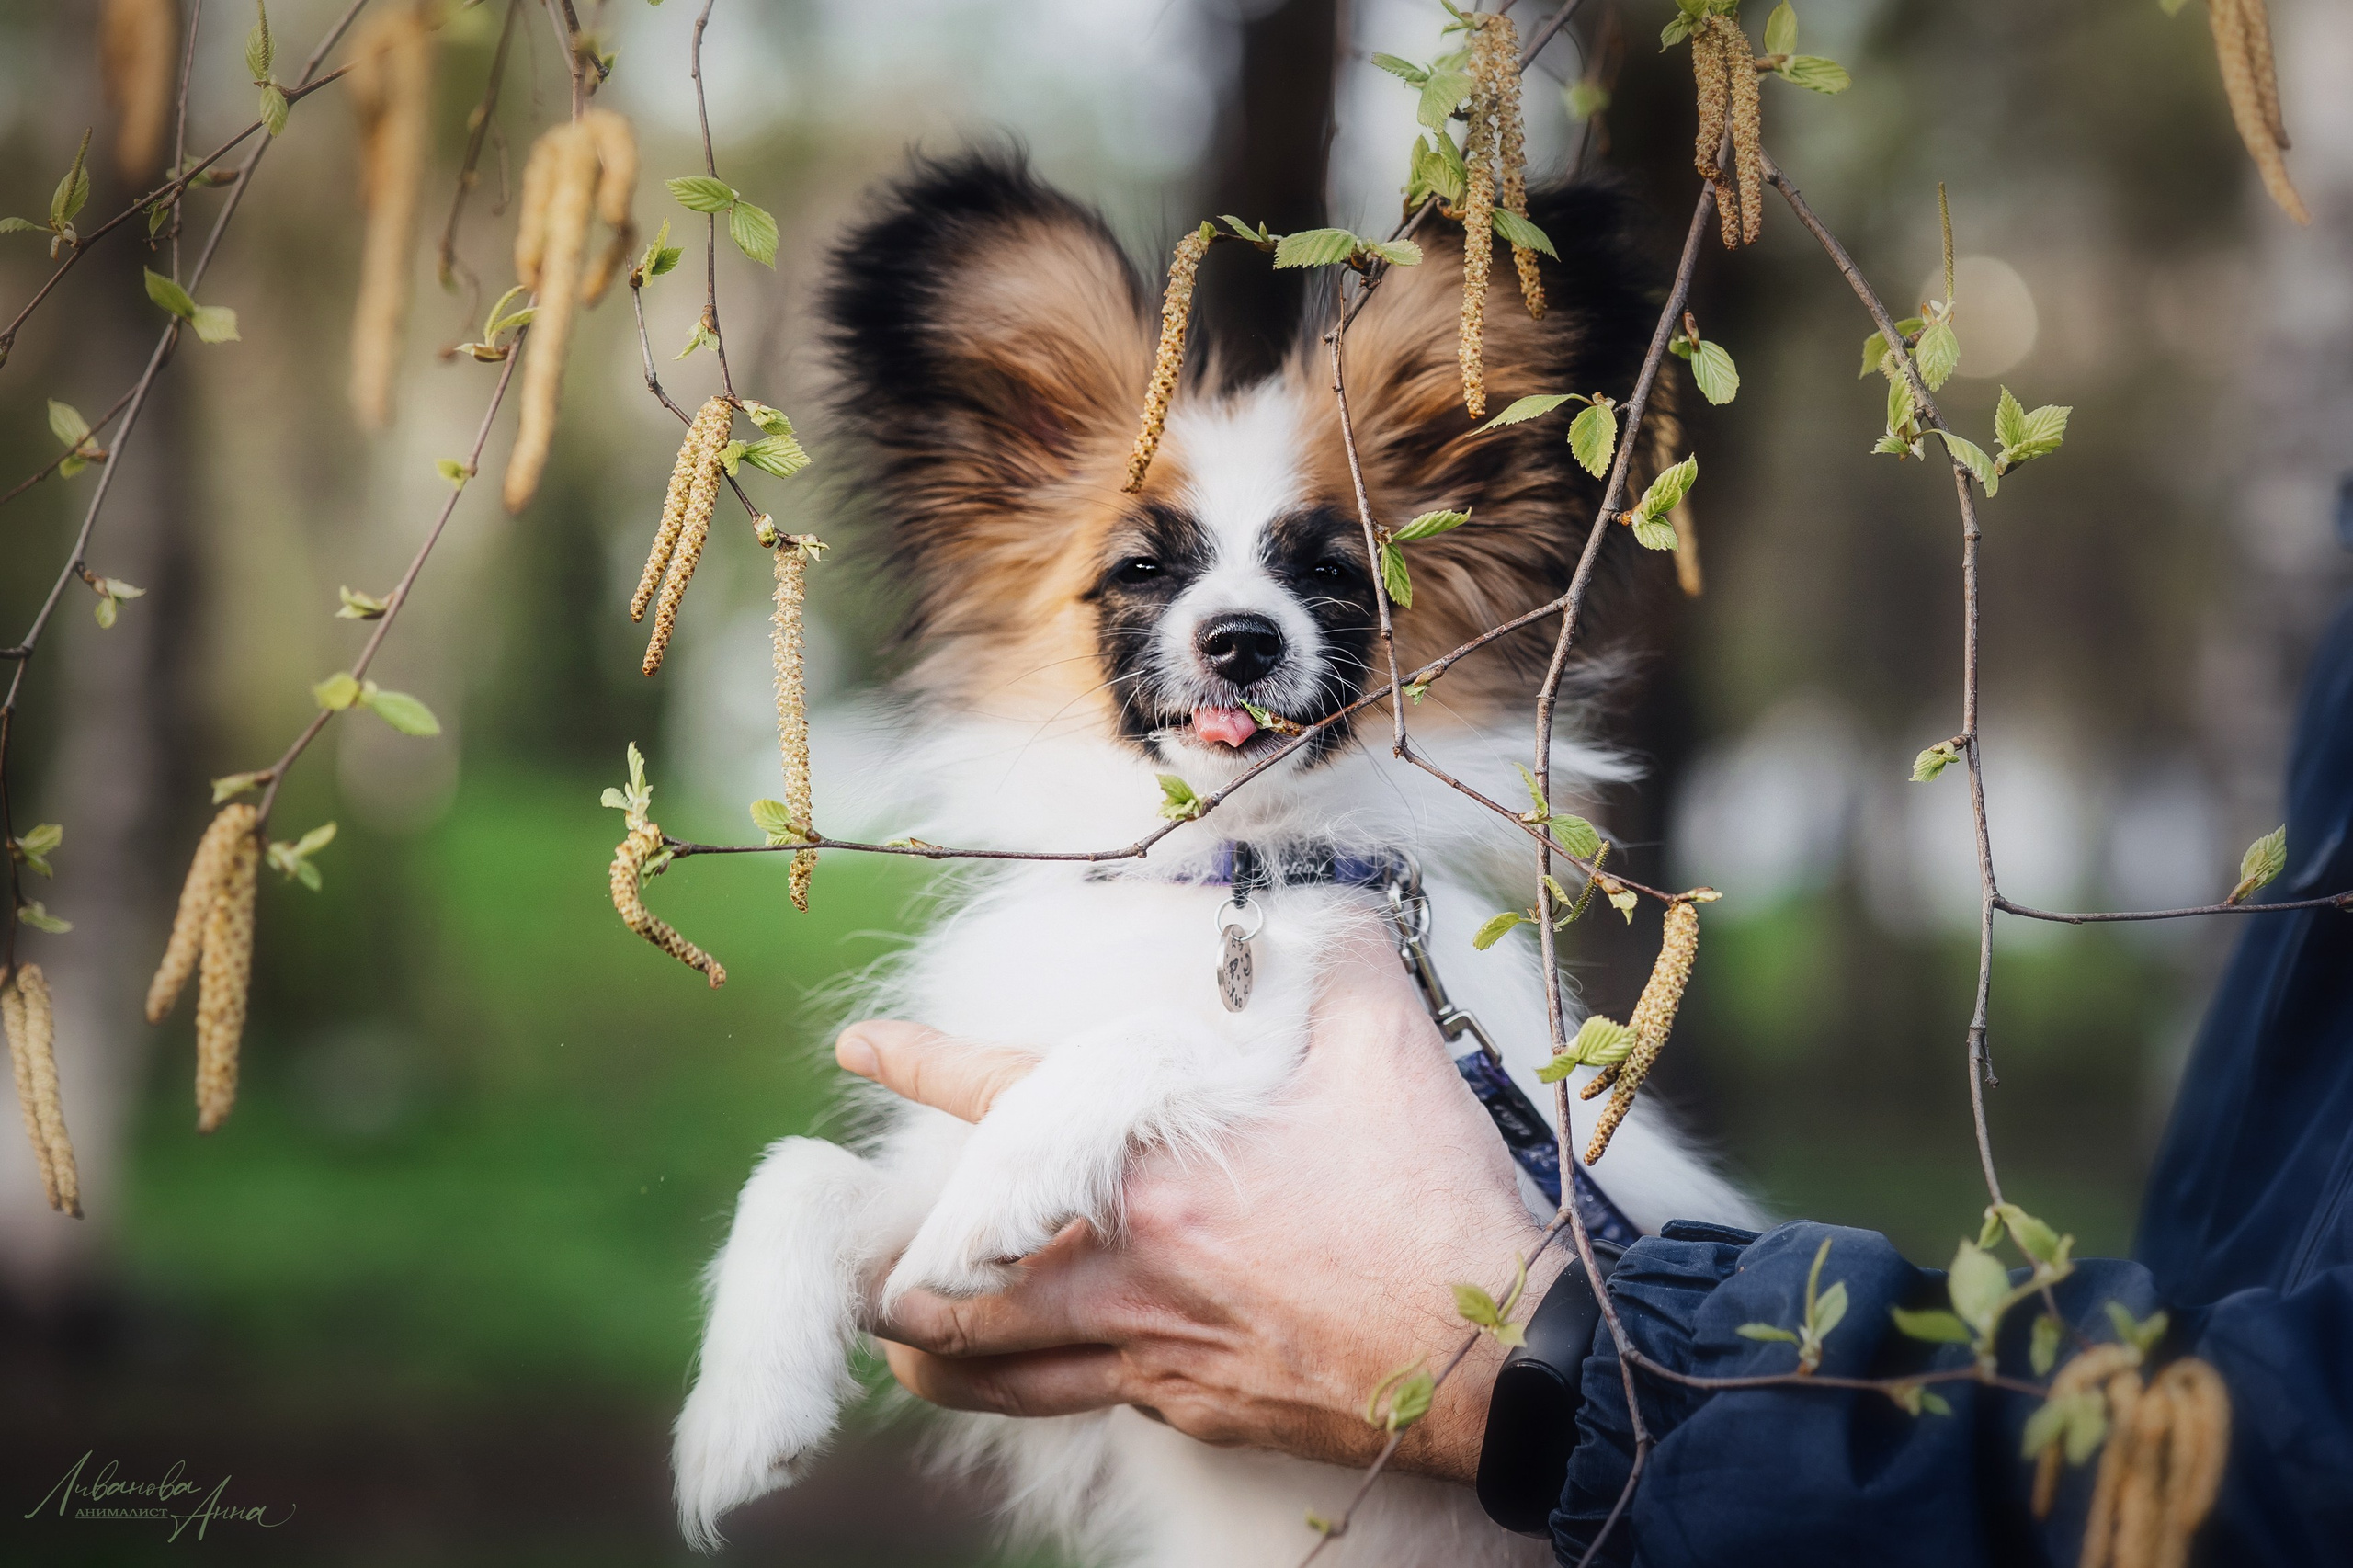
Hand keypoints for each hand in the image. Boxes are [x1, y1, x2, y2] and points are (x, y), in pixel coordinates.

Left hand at [834, 930, 1554, 1482]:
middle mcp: (1123, 1267)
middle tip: (864, 1264)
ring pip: (994, 1370)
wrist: (1499, 1350)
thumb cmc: (1430, 1191)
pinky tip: (1050, 1364)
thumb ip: (1326, 949)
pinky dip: (1040, 1381)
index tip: (861, 1048)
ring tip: (906, 1339)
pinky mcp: (1193, 1412)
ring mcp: (1152, 1351)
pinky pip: (1085, 1399)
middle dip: (890, 1277)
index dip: (917, 1064)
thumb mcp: (1379, 1035)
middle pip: (949, 1286)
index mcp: (1147, 1163)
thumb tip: (1303, 896)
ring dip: (935, 1351)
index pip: (997, 1099)